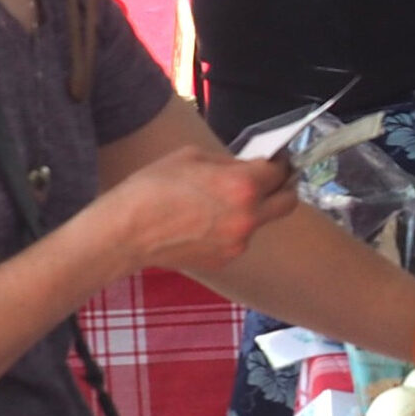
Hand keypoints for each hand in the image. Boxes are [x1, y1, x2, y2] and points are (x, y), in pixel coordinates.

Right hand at [107, 146, 297, 273]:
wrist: (125, 233)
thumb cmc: (152, 188)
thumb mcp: (191, 157)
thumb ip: (229, 162)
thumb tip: (249, 165)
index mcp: (242, 185)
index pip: (280, 171)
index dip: (280, 162)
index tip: (278, 159)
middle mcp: (248, 216)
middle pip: (288, 202)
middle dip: (285, 187)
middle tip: (274, 179)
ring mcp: (239, 242)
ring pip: (262, 221)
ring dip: (255, 209)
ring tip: (225, 201)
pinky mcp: (226, 258)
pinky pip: (240, 238)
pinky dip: (233, 227)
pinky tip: (207, 221)